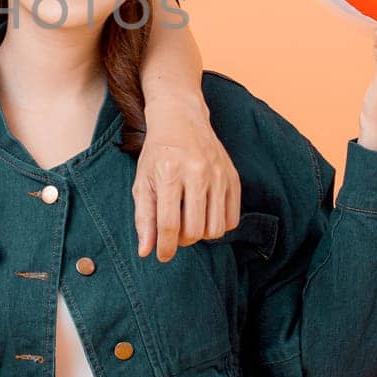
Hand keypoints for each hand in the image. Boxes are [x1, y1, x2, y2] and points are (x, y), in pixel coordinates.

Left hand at [133, 95, 240, 261]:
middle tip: (174, 231)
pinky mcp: (233, 177)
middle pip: (195, 231)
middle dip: (182, 241)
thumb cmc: (158, 154)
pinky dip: (219, 225)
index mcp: (169, 173)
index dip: (165, 248)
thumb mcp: (142, 182)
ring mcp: (219, 174)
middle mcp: (197, 173)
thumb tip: (146, 251)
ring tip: (188, 220)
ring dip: (201, 234)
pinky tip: (205, 213)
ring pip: (216, 229)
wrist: (181, 119)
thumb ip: (144, 218)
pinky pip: (232, 219)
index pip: (169, 225)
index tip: (161, 256)